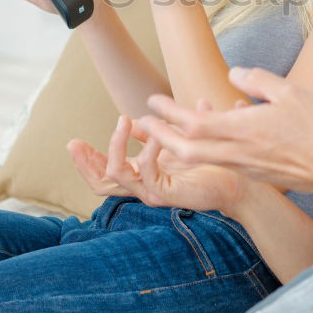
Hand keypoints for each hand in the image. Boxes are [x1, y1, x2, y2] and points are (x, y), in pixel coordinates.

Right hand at [68, 113, 249, 215]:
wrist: (238, 182)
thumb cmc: (211, 164)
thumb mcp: (177, 143)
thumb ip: (157, 134)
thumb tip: (142, 118)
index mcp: (142, 177)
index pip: (105, 174)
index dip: (87, 161)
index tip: (74, 143)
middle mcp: (143, 188)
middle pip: (101, 182)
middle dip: (85, 162)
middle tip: (73, 143)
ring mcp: (152, 193)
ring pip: (117, 174)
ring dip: (115, 146)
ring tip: (123, 121)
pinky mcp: (166, 194)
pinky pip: (146, 171)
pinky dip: (146, 149)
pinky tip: (155, 133)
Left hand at [138, 68, 312, 196]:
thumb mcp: (290, 92)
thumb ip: (257, 80)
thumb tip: (232, 75)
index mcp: (243, 129)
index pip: (194, 123)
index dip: (169, 113)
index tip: (153, 101)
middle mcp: (238, 151)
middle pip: (186, 150)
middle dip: (161, 136)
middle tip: (143, 124)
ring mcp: (245, 165)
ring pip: (200, 159)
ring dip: (176, 145)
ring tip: (165, 131)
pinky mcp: (254, 173)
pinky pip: (219, 160)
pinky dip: (202, 151)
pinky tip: (206, 138)